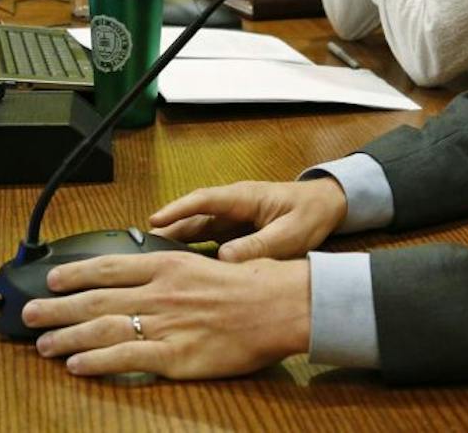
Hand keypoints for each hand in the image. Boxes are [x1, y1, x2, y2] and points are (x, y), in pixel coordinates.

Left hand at [23, 253, 310, 378]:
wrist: (280, 306)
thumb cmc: (253, 284)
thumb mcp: (207, 264)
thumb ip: (174, 272)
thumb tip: (149, 273)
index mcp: (168, 265)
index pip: (109, 267)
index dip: (76, 273)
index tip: (52, 277)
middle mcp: (159, 292)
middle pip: (95, 299)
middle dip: (57, 307)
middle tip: (29, 314)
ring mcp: (164, 324)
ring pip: (101, 328)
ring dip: (66, 336)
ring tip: (42, 344)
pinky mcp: (174, 355)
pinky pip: (125, 358)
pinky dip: (96, 361)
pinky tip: (76, 365)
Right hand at [148, 177, 347, 261]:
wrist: (327, 206)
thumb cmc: (310, 214)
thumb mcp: (290, 234)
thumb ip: (259, 246)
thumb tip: (225, 260)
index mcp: (244, 198)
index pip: (204, 201)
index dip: (177, 210)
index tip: (155, 220)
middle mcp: (233, 206)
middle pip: (193, 216)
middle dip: (167, 229)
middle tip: (139, 248)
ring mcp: (233, 218)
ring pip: (197, 229)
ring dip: (176, 241)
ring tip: (150, 261)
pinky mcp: (235, 231)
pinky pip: (208, 241)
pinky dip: (192, 251)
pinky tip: (180, 269)